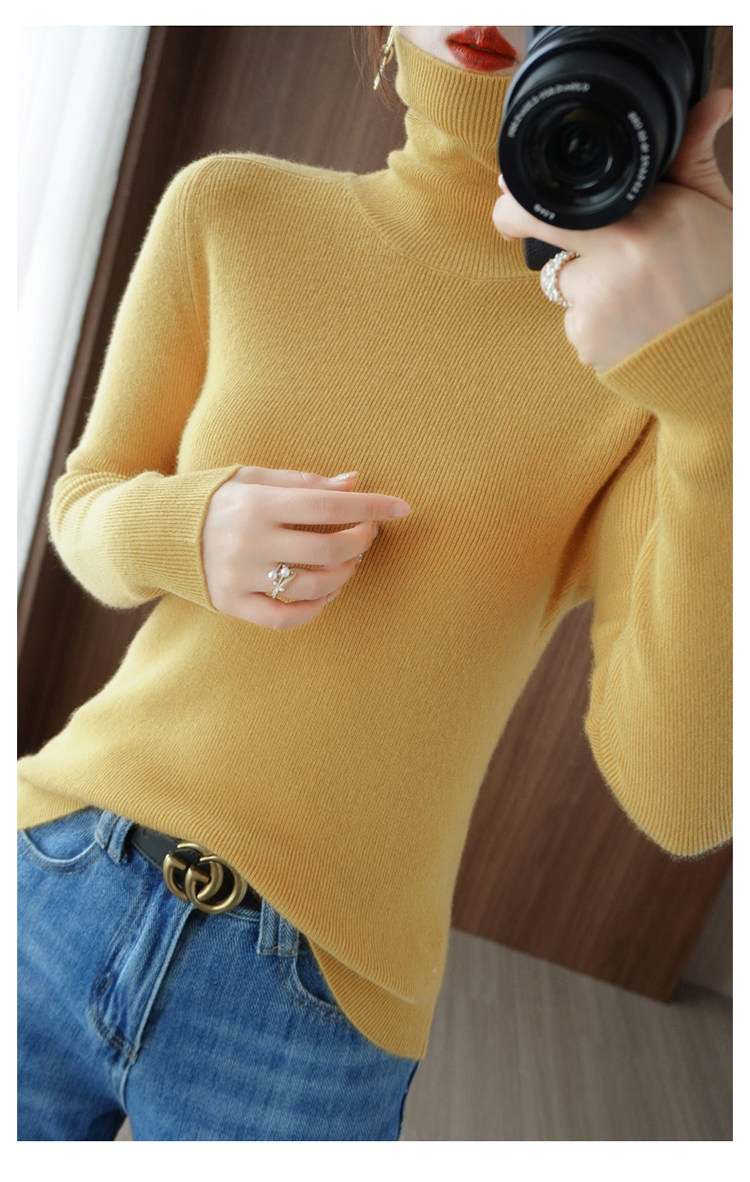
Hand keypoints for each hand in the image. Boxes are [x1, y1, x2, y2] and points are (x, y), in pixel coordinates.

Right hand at [201, 467, 410, 628]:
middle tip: (368, 534)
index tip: (402, 507)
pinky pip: (283, 618)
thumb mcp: (253, 478)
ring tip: (349, 562)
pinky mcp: (232, 604)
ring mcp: (240, 576)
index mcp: (256, 503)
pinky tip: (326, 594)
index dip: (370, 507)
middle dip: (360, 541)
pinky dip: (313, 610)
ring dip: (343, 575)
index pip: (326, 505)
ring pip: (311, 586)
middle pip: (325, 549)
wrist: (154, 532)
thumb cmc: (214, 499)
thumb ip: (304, 482)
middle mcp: (249, 541)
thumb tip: (355, 483)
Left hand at [492, 90, 732, 370]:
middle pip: (542, 234)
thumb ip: (694, 160)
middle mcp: (622, 254)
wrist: (729, 353)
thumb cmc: (724, 280)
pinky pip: (575, 325)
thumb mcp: (718, 212)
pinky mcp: (589, 342)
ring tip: (634, 295)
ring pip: (563, 284)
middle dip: (529, 229)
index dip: (525, 197)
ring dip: (584, 287)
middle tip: (521, 228)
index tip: (509, 193)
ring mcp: (601, 302)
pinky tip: (631, 326)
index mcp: (652, 213)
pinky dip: (594, 327)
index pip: (563, 196)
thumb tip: (716, 99)